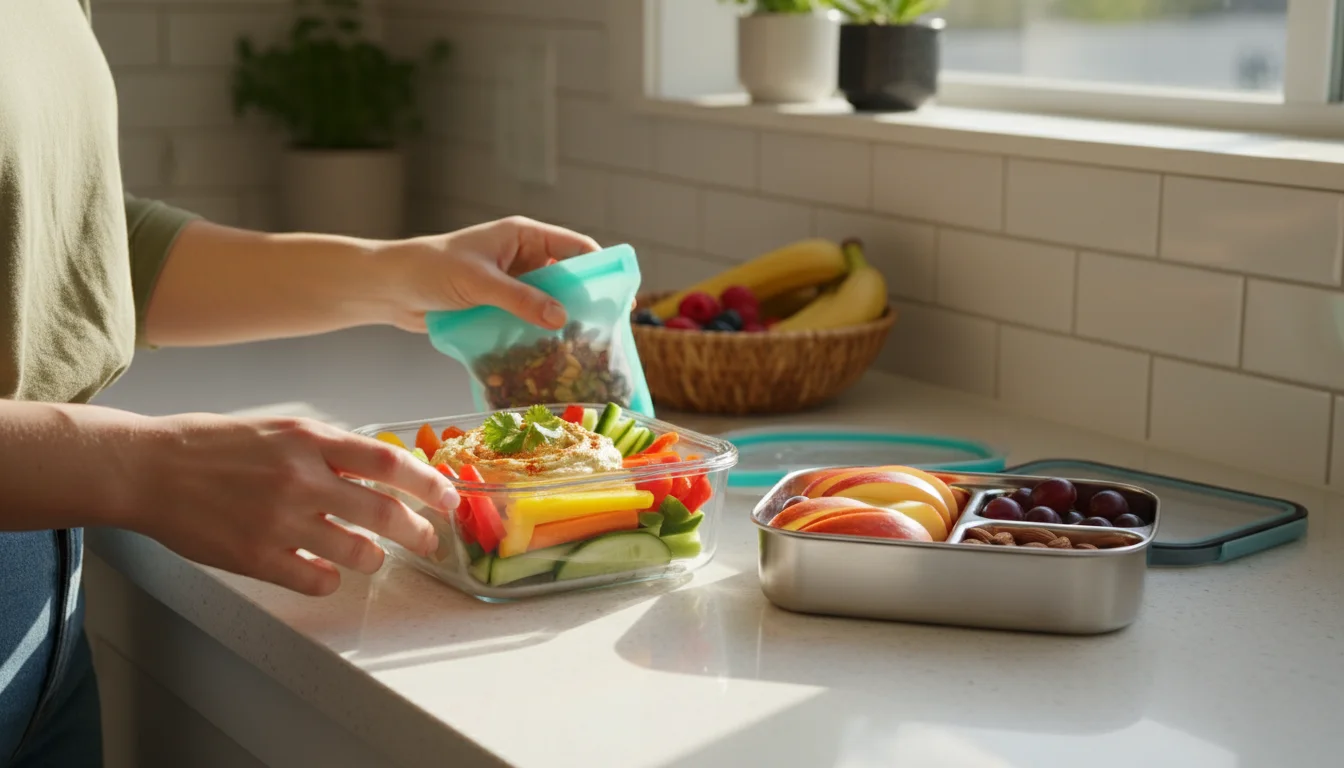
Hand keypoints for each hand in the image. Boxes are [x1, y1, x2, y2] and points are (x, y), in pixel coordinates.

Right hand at [126, 413, 459, 595]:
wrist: (148, 468)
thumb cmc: (212, 445)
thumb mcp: (279, 428)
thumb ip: (327, 448)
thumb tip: (378, 470)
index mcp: (311, 440)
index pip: (389, 464)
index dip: (429, 484)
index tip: (448, 498)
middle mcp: (302, 479)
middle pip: (385, 513)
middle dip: (418, 532)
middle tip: (429, 540)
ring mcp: (281, 520)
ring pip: (358, 553)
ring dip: (374, 559)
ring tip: (370, 557)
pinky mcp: (258, 556)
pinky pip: (317, 580)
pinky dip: (330, 579)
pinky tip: (324, 572)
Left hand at [382, 216, 601, 332]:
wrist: (389, 288)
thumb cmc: (430, 270)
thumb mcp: (479, 283)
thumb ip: (520, 299)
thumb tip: (562, 319)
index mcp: (523, 236)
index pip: (576, 246)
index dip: (600, 269)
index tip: (619, 296)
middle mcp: (522, 257)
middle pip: (567, 278)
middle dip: (583, 302)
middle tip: (603, 330)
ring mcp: (510, 283)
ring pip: (548, 302)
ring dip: (559, 322)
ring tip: (580, 349)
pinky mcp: (498, 306)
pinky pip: (527, 319)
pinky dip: (537, 334)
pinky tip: (548, 355)